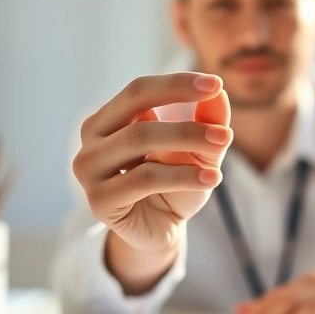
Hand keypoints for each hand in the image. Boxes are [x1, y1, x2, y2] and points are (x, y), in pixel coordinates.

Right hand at [73, 72, 231, 252]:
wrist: (161, 229)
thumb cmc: (174, 184)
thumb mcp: (198, 150)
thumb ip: (207, 122)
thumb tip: (219, 92)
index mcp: (108, 119)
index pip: (139, 89)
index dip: (176, 83)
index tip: (216, 83)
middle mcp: (91, 139)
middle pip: (136, 107)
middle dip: (185, 115)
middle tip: (224, 130)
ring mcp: (89, 170)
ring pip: (139, 138)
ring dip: (188, 141)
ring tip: (221, 148)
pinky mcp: (99, 201)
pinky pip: (143, 179)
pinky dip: (183, 176)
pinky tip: (211, 178)